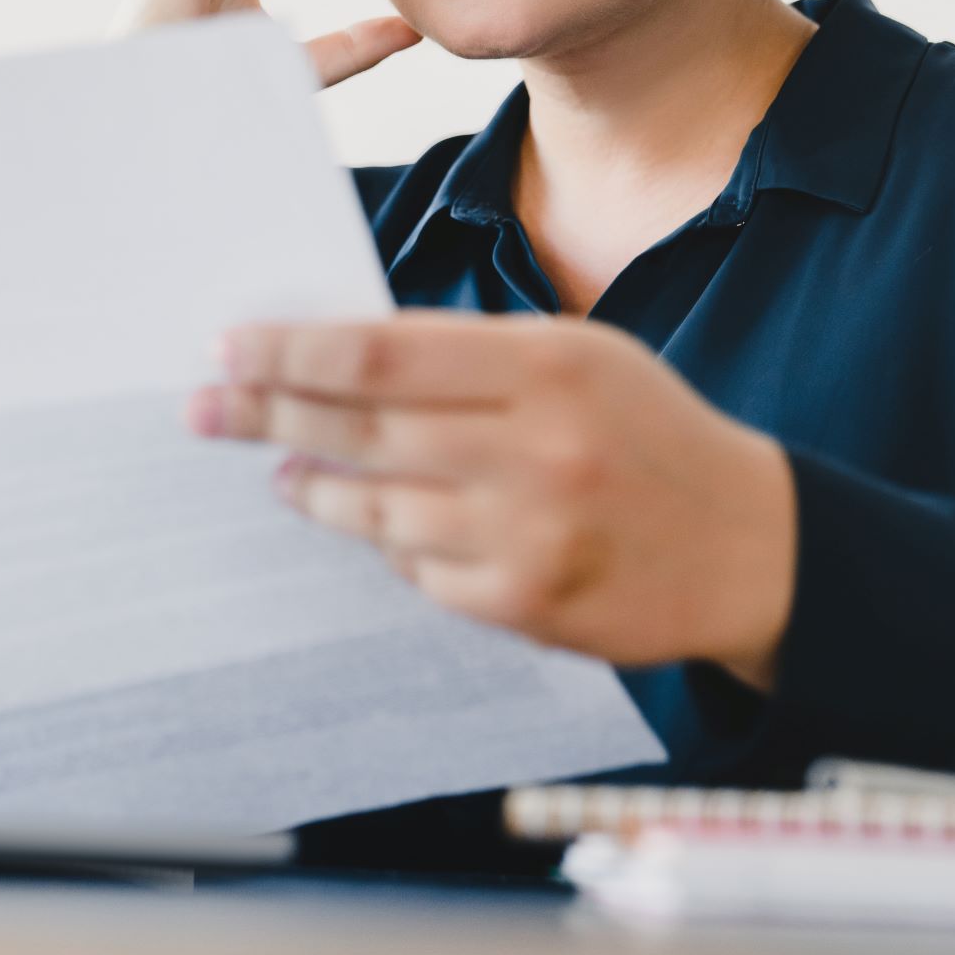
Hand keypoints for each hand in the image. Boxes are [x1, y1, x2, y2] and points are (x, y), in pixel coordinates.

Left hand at [183, 309, 799, 688]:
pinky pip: (419, 572)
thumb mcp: (579, 357)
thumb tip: (340, 355)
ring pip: (376, 509)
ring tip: (279, 468)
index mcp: (548, 366)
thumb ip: (472, 356)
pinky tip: (374, 524)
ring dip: (313, 486)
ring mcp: (529, 537)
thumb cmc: (648, 433)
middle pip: (362, 430)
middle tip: (204, 408)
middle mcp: (537, 451)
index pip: (382, 352)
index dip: (293, 352)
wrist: (750, 546)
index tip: (231, 347)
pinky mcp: (526, 606)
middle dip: (268, 415)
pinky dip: (390, 544)